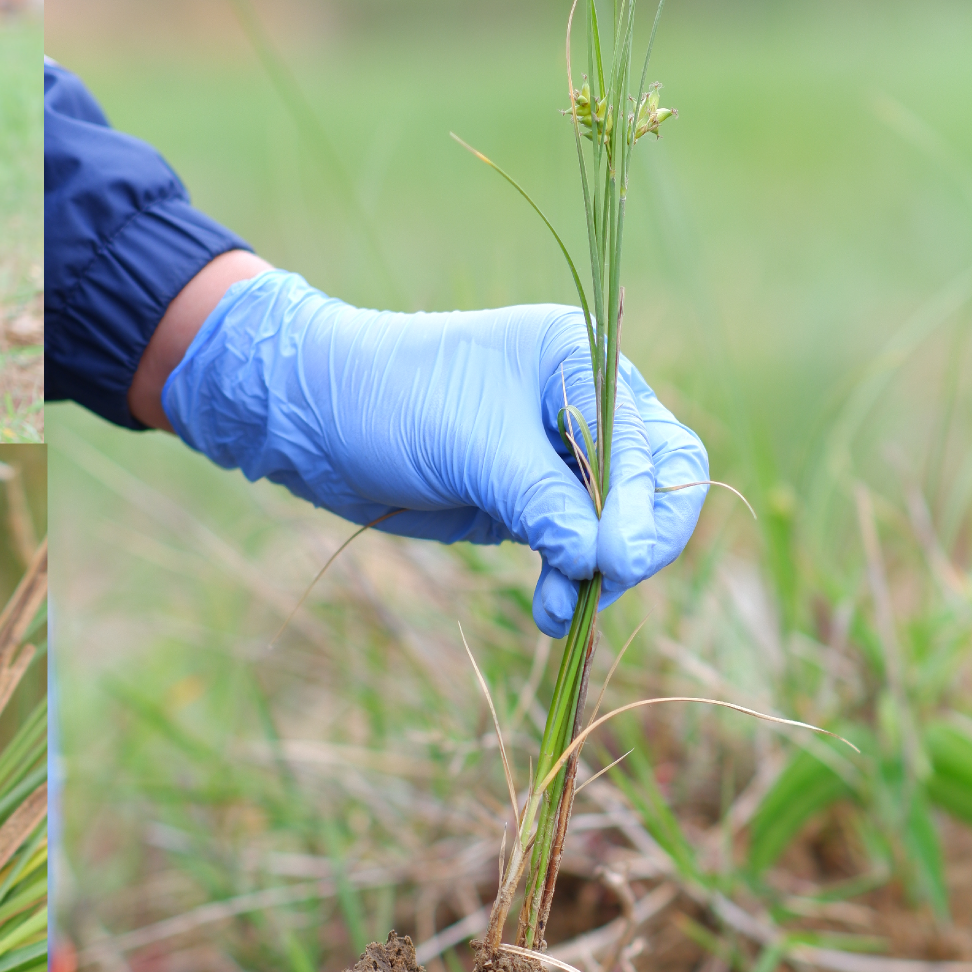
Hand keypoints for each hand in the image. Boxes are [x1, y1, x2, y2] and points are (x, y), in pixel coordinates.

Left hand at [161, 269, 710, 635]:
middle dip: (640, 538)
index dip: (647, 506)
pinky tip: (550, 610)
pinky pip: (576, 547)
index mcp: (581, 361)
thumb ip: (546, 503)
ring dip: (597, 570)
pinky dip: (568, 580)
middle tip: (610, 581)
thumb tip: (604, 562)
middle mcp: (585, 403)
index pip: (651, 442)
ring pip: (620, 523)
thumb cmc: (391, 400)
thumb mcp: (473, 447)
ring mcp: (561, 456)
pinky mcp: (532, 500)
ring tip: (559, 606)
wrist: (313, 419)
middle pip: (659, 480)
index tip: (620, 561)